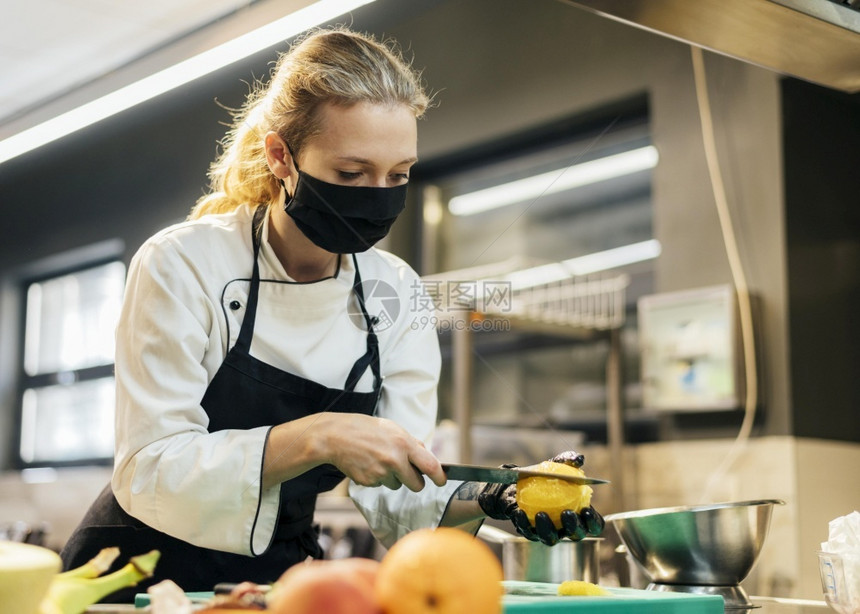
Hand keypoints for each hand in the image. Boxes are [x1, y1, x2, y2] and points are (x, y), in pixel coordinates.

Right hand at [323, 414, 446, 491]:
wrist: (335, 436)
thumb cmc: (365, 429)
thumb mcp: (392, 428)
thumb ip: (411, 443)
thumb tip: (428, 456)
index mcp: (404, 444)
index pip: (430, 466)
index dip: (439, 477)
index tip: (442, 481)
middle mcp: (394, 460)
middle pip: (416, 484)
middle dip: (415, 482)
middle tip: (407, 473)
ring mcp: (381, 473)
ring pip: (396, 485)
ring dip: (392, 477)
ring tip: (378, 460)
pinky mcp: (368, 482)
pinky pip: (380, 485)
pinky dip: (376, 478)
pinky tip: (367, 463)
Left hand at [477, 451, 603, 545]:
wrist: (520, 481)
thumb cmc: (545, 474)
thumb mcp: (557, 464)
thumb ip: (569, 460)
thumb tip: (579, 459)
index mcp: (580, 514)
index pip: (594, 525)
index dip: (593, 522)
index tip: (586, 510)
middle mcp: (566, 527)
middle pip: (576, 535)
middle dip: (573, 527)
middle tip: (566, 513)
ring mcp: (549, 532)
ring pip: (551, 538)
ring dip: (547, 529)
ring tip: (541, 514)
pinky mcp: (530, 532)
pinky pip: (528, 531)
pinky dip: (524, 523)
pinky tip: (519, 512)